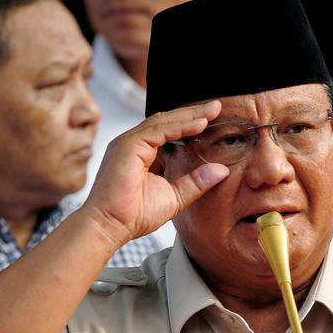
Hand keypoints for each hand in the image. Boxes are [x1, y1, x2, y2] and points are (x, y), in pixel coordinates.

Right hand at [85, 101, 229, 246]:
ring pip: (163, 121)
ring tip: (212, 110)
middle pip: (167, 122)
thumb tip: (222, 170)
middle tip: (216, 107)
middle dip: (192, 114)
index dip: (190, 124)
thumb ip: (196, 182)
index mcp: (141, 154)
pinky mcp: (127, 145)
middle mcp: (133, 144)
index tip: (212, 120)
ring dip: (189, 115)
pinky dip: (180, 125)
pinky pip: (158, 130)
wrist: (110, 226)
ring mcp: (128, 142)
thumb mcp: (175, 196)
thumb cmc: (134, 216)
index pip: (169, 132)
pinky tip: (199, 124)